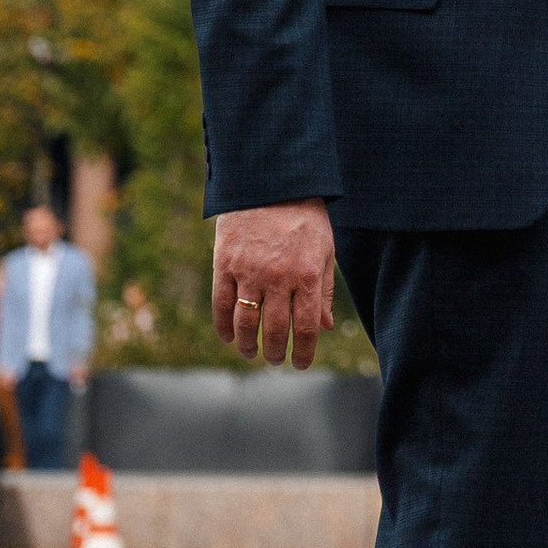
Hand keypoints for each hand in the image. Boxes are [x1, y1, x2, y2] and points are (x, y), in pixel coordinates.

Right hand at [211, 201, 337, 367]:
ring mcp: (250, 272)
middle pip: (274, 330)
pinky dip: (223, 326)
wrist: (271, 182)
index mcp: (307, 276)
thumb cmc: (305, 217)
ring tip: (251, 353)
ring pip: (246, 323)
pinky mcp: (225, 263)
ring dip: (248, 345)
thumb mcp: (324, 250)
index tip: (298, 364)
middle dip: (275, 352)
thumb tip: (326, 327)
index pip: (305, 328)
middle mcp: (278, 278)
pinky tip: (229, 337)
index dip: (302, 352)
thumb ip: (324, 290)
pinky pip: (221, 304)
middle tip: (274, 359)